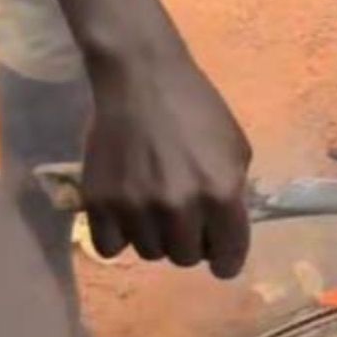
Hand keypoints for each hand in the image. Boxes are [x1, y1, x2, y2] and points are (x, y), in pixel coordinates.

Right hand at [84, 46, 253, 276]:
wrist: (140, 75)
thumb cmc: (195, 108)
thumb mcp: (236, 149)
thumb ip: (235, 195)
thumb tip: (225, 232)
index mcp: (221, 193)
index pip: (228, 261)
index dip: (225, 258)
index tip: (218, 250)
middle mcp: (179, 207)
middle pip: (186, 259)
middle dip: (189, 241)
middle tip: (182, 214)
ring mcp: (136, 207)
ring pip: (150, 253)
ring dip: (155, 236)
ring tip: (152, 204)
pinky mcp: (100, 202)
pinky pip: (111, 247)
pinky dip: (118, 235)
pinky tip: (125, 211)